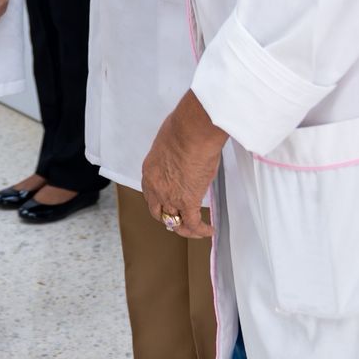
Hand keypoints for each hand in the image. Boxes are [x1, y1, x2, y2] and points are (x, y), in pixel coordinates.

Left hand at [141, 91, 225, 239]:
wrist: (191, 131)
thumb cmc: (182, 128)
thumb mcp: (168, 142)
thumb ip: (171, 155)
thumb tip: (181, 155)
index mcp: (150, 171)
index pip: (150, 194)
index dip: (159, 202)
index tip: (167, 204)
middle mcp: (156, 187)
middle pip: (158, 212)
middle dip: (168, 218)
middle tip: (178, 220)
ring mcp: (171, 196)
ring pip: (175, 222)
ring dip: (185, 228)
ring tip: (196, 230)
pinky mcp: (188, 201)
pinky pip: (193, 223)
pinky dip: (201, 230)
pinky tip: (209, 230)